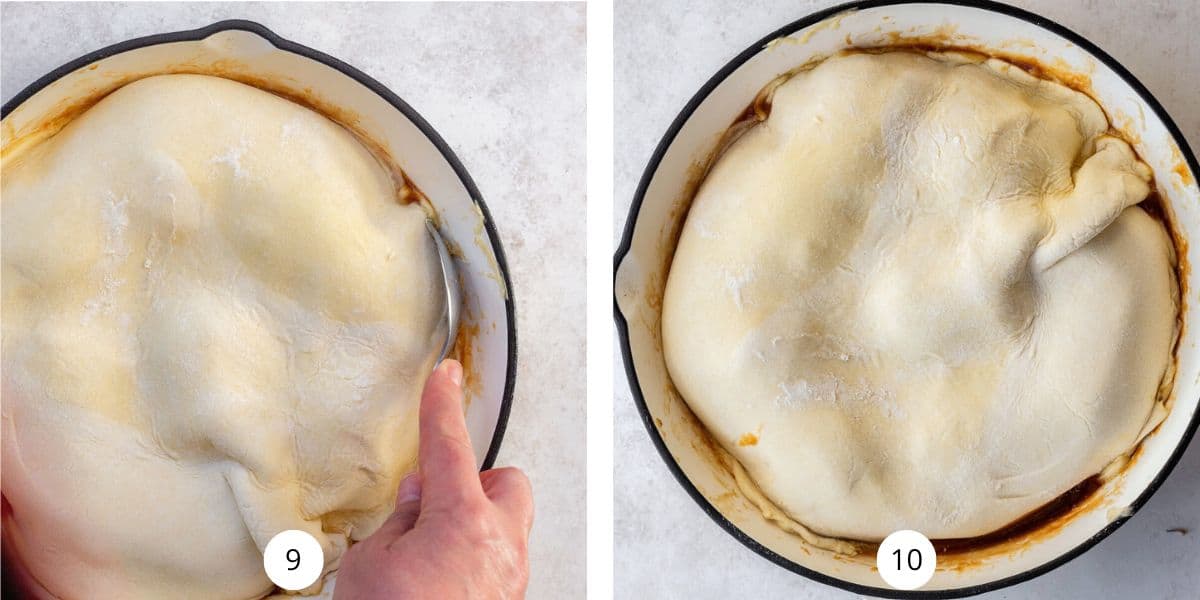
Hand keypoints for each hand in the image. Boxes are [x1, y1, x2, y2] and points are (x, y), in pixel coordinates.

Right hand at [334, 359, 533, 599]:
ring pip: (505, 527)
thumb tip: (418, 501)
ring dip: (471, 528)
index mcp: (464, 520)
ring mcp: (509, 577)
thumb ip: (401, 522)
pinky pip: (496, 563)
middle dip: (477, 484)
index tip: (446, 375)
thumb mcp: (374, 564)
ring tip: (428, 555)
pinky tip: (437, 581)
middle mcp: (500, 545)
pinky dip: (471, 561)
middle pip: (506, 484)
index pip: (450, 444)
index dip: (443, 403)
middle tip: (436, 502)